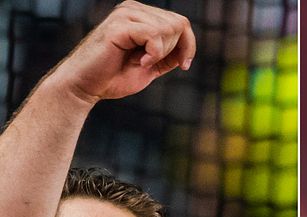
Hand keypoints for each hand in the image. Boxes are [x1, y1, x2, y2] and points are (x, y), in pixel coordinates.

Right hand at [49, 1, 195, 103]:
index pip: (180, 21)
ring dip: (162, 52)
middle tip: (154, 65)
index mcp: (141, 16)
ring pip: (168, 28)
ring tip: (143, 63)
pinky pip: (153, 35)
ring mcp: (125, 14)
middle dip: (175, 50)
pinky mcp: (119, 26)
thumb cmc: (114, 77)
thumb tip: (186, 49)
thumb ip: (166, 56)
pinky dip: (154, 54)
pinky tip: (141, 63)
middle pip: (177, 24)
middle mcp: (133, 9)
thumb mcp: (150, 66)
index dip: (188, 45)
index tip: (183, 66)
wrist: (86, 86)